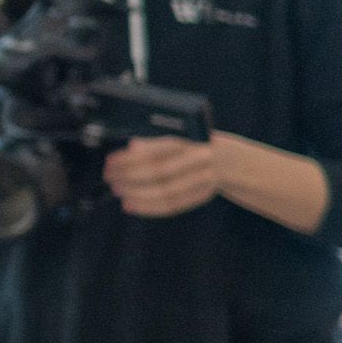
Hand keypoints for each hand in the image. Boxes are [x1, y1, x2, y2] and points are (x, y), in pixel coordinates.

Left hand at [99, 133, 227, 217]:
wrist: (231, 160)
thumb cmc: (198, 145)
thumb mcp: (183, 135)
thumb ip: (160, 142)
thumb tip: (131, 148)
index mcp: (195, 140)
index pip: (159, 150)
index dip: (133, 157)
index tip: (112, 160)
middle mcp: (202, 159)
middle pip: (160, 171)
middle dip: (129, 175)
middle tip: (110, 176)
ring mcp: (204, 180)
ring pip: (165, 191)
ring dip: (135, 193)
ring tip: (117, 190)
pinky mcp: (201, 196)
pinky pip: (172, 205)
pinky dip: (148, 207)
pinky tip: (131, 205)